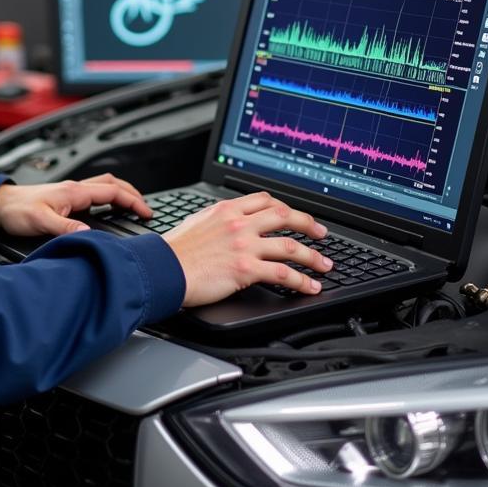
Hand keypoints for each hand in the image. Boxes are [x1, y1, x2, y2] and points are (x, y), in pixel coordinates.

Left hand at [0, 173, 152, 237]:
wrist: (0, 205)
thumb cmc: (17, 211)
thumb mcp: (41, 221)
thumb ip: (65, 228)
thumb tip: (88, 234)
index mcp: (74, 192)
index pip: (112, 192)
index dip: (132, 201)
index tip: (146, 212)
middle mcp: (75, 188)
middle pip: (113, 184)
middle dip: (132, 194)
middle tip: (146, 209)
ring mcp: (71, 192)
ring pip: (104, 185)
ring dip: (122, 192)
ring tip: (133, 205)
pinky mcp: (65, 198)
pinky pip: (94, 192)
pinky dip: (109, 197)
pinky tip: (108, 208)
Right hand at [163, 191, 331, 305]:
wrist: (163, 268)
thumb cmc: (174, 250)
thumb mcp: (197, 222)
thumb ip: (219, 220)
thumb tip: (230, 224)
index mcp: (227, 209)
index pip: (265, 200)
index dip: (285, 207)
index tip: (294, 216)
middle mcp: (239, 223)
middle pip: (285, 216)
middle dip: (308, 225)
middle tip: (321, 234)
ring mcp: (244, 245)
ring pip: (290, 246)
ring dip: (312, 257)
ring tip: (324, 265)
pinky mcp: (246, 269)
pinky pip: (282, 274)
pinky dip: (301, 281)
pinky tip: (310, 286)